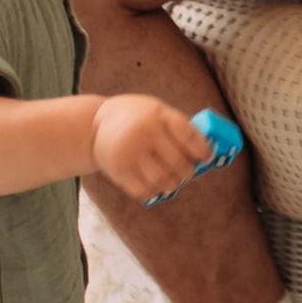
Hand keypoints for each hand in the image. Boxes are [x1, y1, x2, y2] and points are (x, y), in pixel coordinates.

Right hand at [88, 93, 218, 202]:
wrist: (94, 124)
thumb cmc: (136, 118)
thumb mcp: (157, 111)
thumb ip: (178, 128)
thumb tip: (206, 154)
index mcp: (158, 115)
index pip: (189, 136)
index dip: (203, 150)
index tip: (207, 158)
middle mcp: (145, 133)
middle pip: (179, 162)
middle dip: (188, 172)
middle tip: (188, 173)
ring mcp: (131, 153)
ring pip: (163, 180)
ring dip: (173, 184)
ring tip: (173, 181)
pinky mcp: (119, 170)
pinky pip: (144, 190)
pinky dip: (154, 192)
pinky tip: (155, 186)